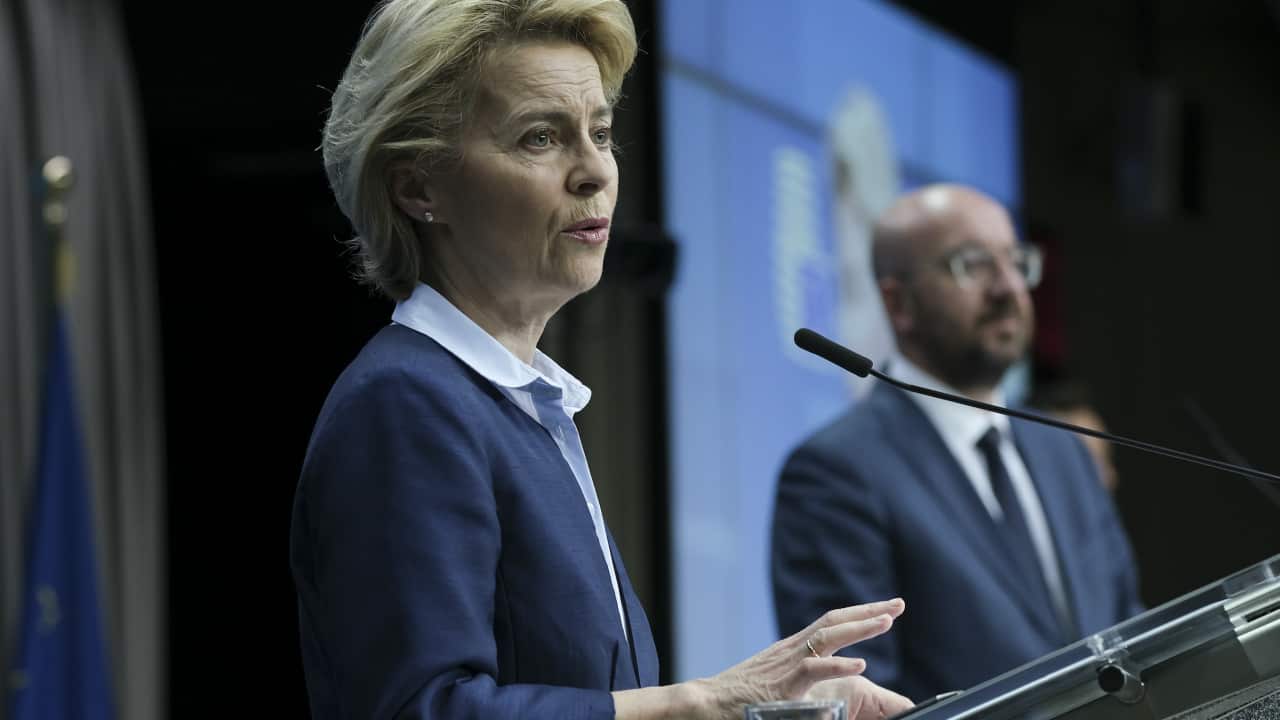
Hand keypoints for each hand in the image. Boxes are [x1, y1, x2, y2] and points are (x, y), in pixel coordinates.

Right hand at [689, 598, 904, 719]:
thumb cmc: (737, 698)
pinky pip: (814, 669)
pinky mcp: (783, 685)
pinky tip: (862, 664)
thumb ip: (797, 678)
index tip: (886, 609)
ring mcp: (787, 664)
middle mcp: (792, 649)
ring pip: (828, 636)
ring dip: (859, 627)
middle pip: (835, 621)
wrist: (705, 703)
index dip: (859, 614)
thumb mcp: (774, 682)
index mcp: (793, 649)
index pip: (831, 622)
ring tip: (887, 621)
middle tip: (898, 605)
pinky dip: (839, 665)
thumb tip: (819, 680)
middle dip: (868, 612)